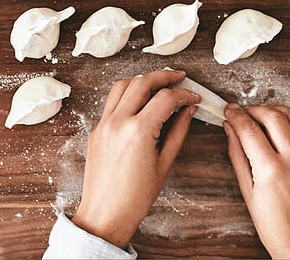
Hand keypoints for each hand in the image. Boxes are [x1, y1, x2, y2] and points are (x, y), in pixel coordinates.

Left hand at [72, 69, 200, 248]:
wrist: (105, 214)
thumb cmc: (136, 198)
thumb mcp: (164, 164)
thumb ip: (178, 132)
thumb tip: (188, 110)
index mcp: (138, 131)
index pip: (165, 98)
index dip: (184, 94)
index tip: (194, 98)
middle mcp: (118, 121)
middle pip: (142, 82)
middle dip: (163, 76)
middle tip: (179, 77)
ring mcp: (103, 124)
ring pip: (122, 85)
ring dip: (142, 80)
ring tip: (159, 83)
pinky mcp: (95, 129)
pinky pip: (111, 102)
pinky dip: (127, 95)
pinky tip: (140, 101)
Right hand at [223, 103, 289, 258]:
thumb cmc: (274, 226)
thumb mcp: (247, 191)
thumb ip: (238, 155)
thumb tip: (230, 129)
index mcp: (272, 171)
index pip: (250, 129)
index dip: (236, 115)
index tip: (229, 110)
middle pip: (273, 116)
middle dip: (254, 109)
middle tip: (243, 112)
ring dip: (275, 110)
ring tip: (262, 115)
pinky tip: (281, 127)